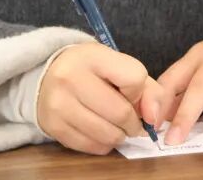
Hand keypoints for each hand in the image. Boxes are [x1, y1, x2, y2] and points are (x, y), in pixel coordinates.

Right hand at [37, 42, 168, 154]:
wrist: (47, 74)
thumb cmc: (91, 69)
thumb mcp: (117, 65)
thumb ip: (146, 87)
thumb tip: (154, 118)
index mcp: (93, 56)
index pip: (134, 79)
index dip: (139, 92)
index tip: (132, 93)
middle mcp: (72, 77)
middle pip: (121, 112)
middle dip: (134, 123)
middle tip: (133, 122)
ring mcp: (59, 103)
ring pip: (107, 134)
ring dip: (120, 135)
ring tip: (117, 127)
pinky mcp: (53, 126)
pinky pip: (91, 147)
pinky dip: (104, 144)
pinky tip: (101, 131)